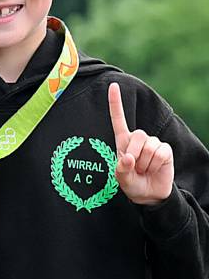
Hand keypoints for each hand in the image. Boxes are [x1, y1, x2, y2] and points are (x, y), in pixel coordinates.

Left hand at [108, 82, 173, 204]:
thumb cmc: (132, 183)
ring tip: (144, 170)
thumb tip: (128, 158)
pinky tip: (154, 169)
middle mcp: (138, 138)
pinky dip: (155, 166)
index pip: (118, 118)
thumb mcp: (121, 179)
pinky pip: (160, 154)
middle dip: (135, 156)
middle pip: (137, 136)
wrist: (149, 193)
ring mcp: (153, 142)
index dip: (115, 102)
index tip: (113, 85)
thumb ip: (121, 169)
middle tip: (136, 168)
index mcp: (123, 140)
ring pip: (148, 148)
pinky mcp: (165, 149)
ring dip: (145, 164)